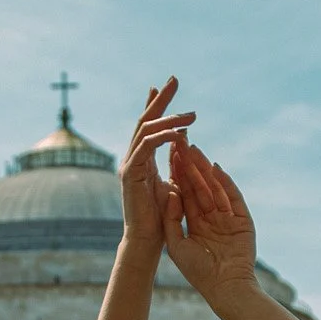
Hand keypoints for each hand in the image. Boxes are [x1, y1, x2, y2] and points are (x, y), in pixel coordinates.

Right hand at [118, 80, 194, 255]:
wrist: (146, 241)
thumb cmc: (160, 219)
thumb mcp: (172, 185)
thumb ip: (175, 165)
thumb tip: (183, 147)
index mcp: (142, 160)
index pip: (149, 125)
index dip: (157, 104)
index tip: (166, 86)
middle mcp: (133, 158)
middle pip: (145, 119)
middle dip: (160, 99)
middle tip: (174, 79)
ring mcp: (130, 164)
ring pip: (146, 130)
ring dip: (168, 117)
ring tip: (191, 114)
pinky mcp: (131, 173)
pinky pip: (147, 146)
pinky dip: (162, 136)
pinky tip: (178, 131)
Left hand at [163, 139, 257, 302]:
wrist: (226, 288)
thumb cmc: (198, 273)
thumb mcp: (176, 245)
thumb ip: (171, 219)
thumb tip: (170, 192)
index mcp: (194, 224)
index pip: (184, 194)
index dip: (176, 175)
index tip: (168, 156)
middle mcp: (211, 218)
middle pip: (198, 187)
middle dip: (189, 165)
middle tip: (181, 143)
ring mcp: (227, 217)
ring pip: (214, 188)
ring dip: (204, 169)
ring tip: (194, 149)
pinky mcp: (242, 219)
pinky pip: (233, 197)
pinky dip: (224, 182)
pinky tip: (215, 167)